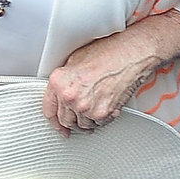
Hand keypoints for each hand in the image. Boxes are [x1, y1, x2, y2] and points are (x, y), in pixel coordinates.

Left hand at [43, 12, 179, 135]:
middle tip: (77, 118)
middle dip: (70, 121)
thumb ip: (64, 81)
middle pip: (65, 121)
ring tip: (92, 110)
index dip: (53, 120)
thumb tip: (61, 93)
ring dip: (85, 122)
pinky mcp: (103, 114)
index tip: (57, 125)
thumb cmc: (107, 53)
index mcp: (58, 83)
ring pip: (82, 126)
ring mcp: (86, 108)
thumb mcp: (74, 61)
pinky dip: (99, 120)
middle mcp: (70, 97)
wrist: (130, 55)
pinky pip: (98, 125)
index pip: (49, 110)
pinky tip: (102, 108)